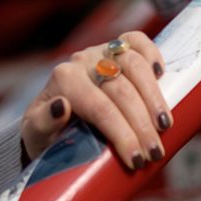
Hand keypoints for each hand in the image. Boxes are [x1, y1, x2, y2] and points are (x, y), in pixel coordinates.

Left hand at [19, 29, 169, 172]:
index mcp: (63, 80)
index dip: (121, 134)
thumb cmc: (46, 132)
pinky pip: (136, 41)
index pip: (99, 107)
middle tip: (154, 152)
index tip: (136, 159)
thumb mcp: (36, 136)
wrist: (51, 119)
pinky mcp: (115, 48)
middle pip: (121, 90)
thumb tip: (61, 106)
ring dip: (154, 97)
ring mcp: (100, 51)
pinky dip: (151, 53)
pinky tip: (161, 74)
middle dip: (141, 124)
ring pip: (134, 65)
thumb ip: (41, 123)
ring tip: (165, 126)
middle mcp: (81, 61)